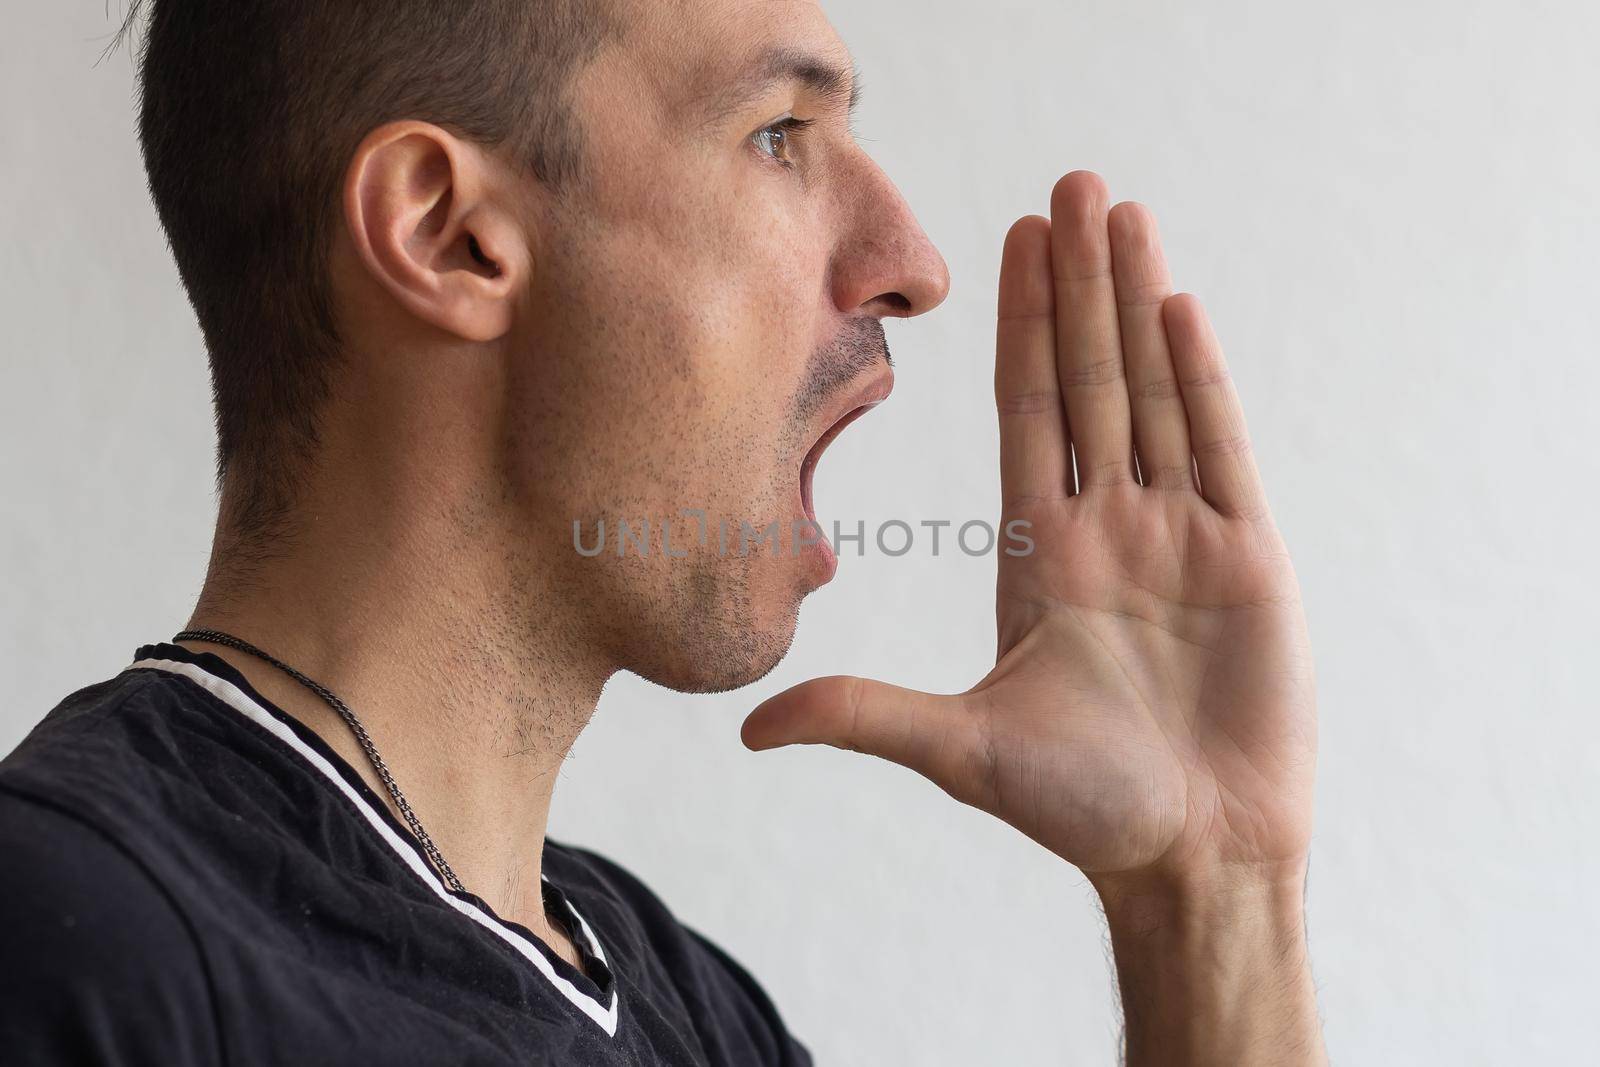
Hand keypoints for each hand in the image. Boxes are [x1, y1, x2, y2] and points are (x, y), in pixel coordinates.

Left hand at [743, 172, 1316, 890]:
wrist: (1193, 855)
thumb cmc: (1083, 809)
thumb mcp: (961, 748)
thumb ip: (863, 715)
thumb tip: (748, 726)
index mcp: (1040, 552)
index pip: (1027, 412)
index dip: (1020, 326)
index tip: (1009, 242)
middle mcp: (1107, 526)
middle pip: (1091, 378)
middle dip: (1080, 283)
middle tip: (1071, 184)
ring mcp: (1179, 534)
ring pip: (1153, 391)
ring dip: (1137, 302)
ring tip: (1123, 213)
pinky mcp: (1248, 555)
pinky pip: (1219, 445)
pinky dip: (1199, 377)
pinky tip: (1177, 304)